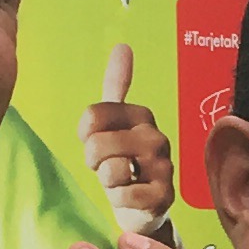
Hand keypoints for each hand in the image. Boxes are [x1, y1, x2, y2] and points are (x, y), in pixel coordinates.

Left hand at [79, 44, 175, 234]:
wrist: (142, 204)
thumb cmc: (123, 160)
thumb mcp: (115, 122)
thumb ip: (116, 85)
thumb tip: (123, 45)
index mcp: (141, 114)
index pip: (91, 118)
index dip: (85, 136)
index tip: (97, 143)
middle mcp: (156, 136)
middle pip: (97, 144)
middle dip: (94, 161)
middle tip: (107, 166)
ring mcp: (163, 166)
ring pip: (110, 170)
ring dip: (107, 182)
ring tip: (121, 181)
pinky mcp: (164, 195)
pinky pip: (122, 194)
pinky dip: (119, 199)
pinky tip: (130, 197)